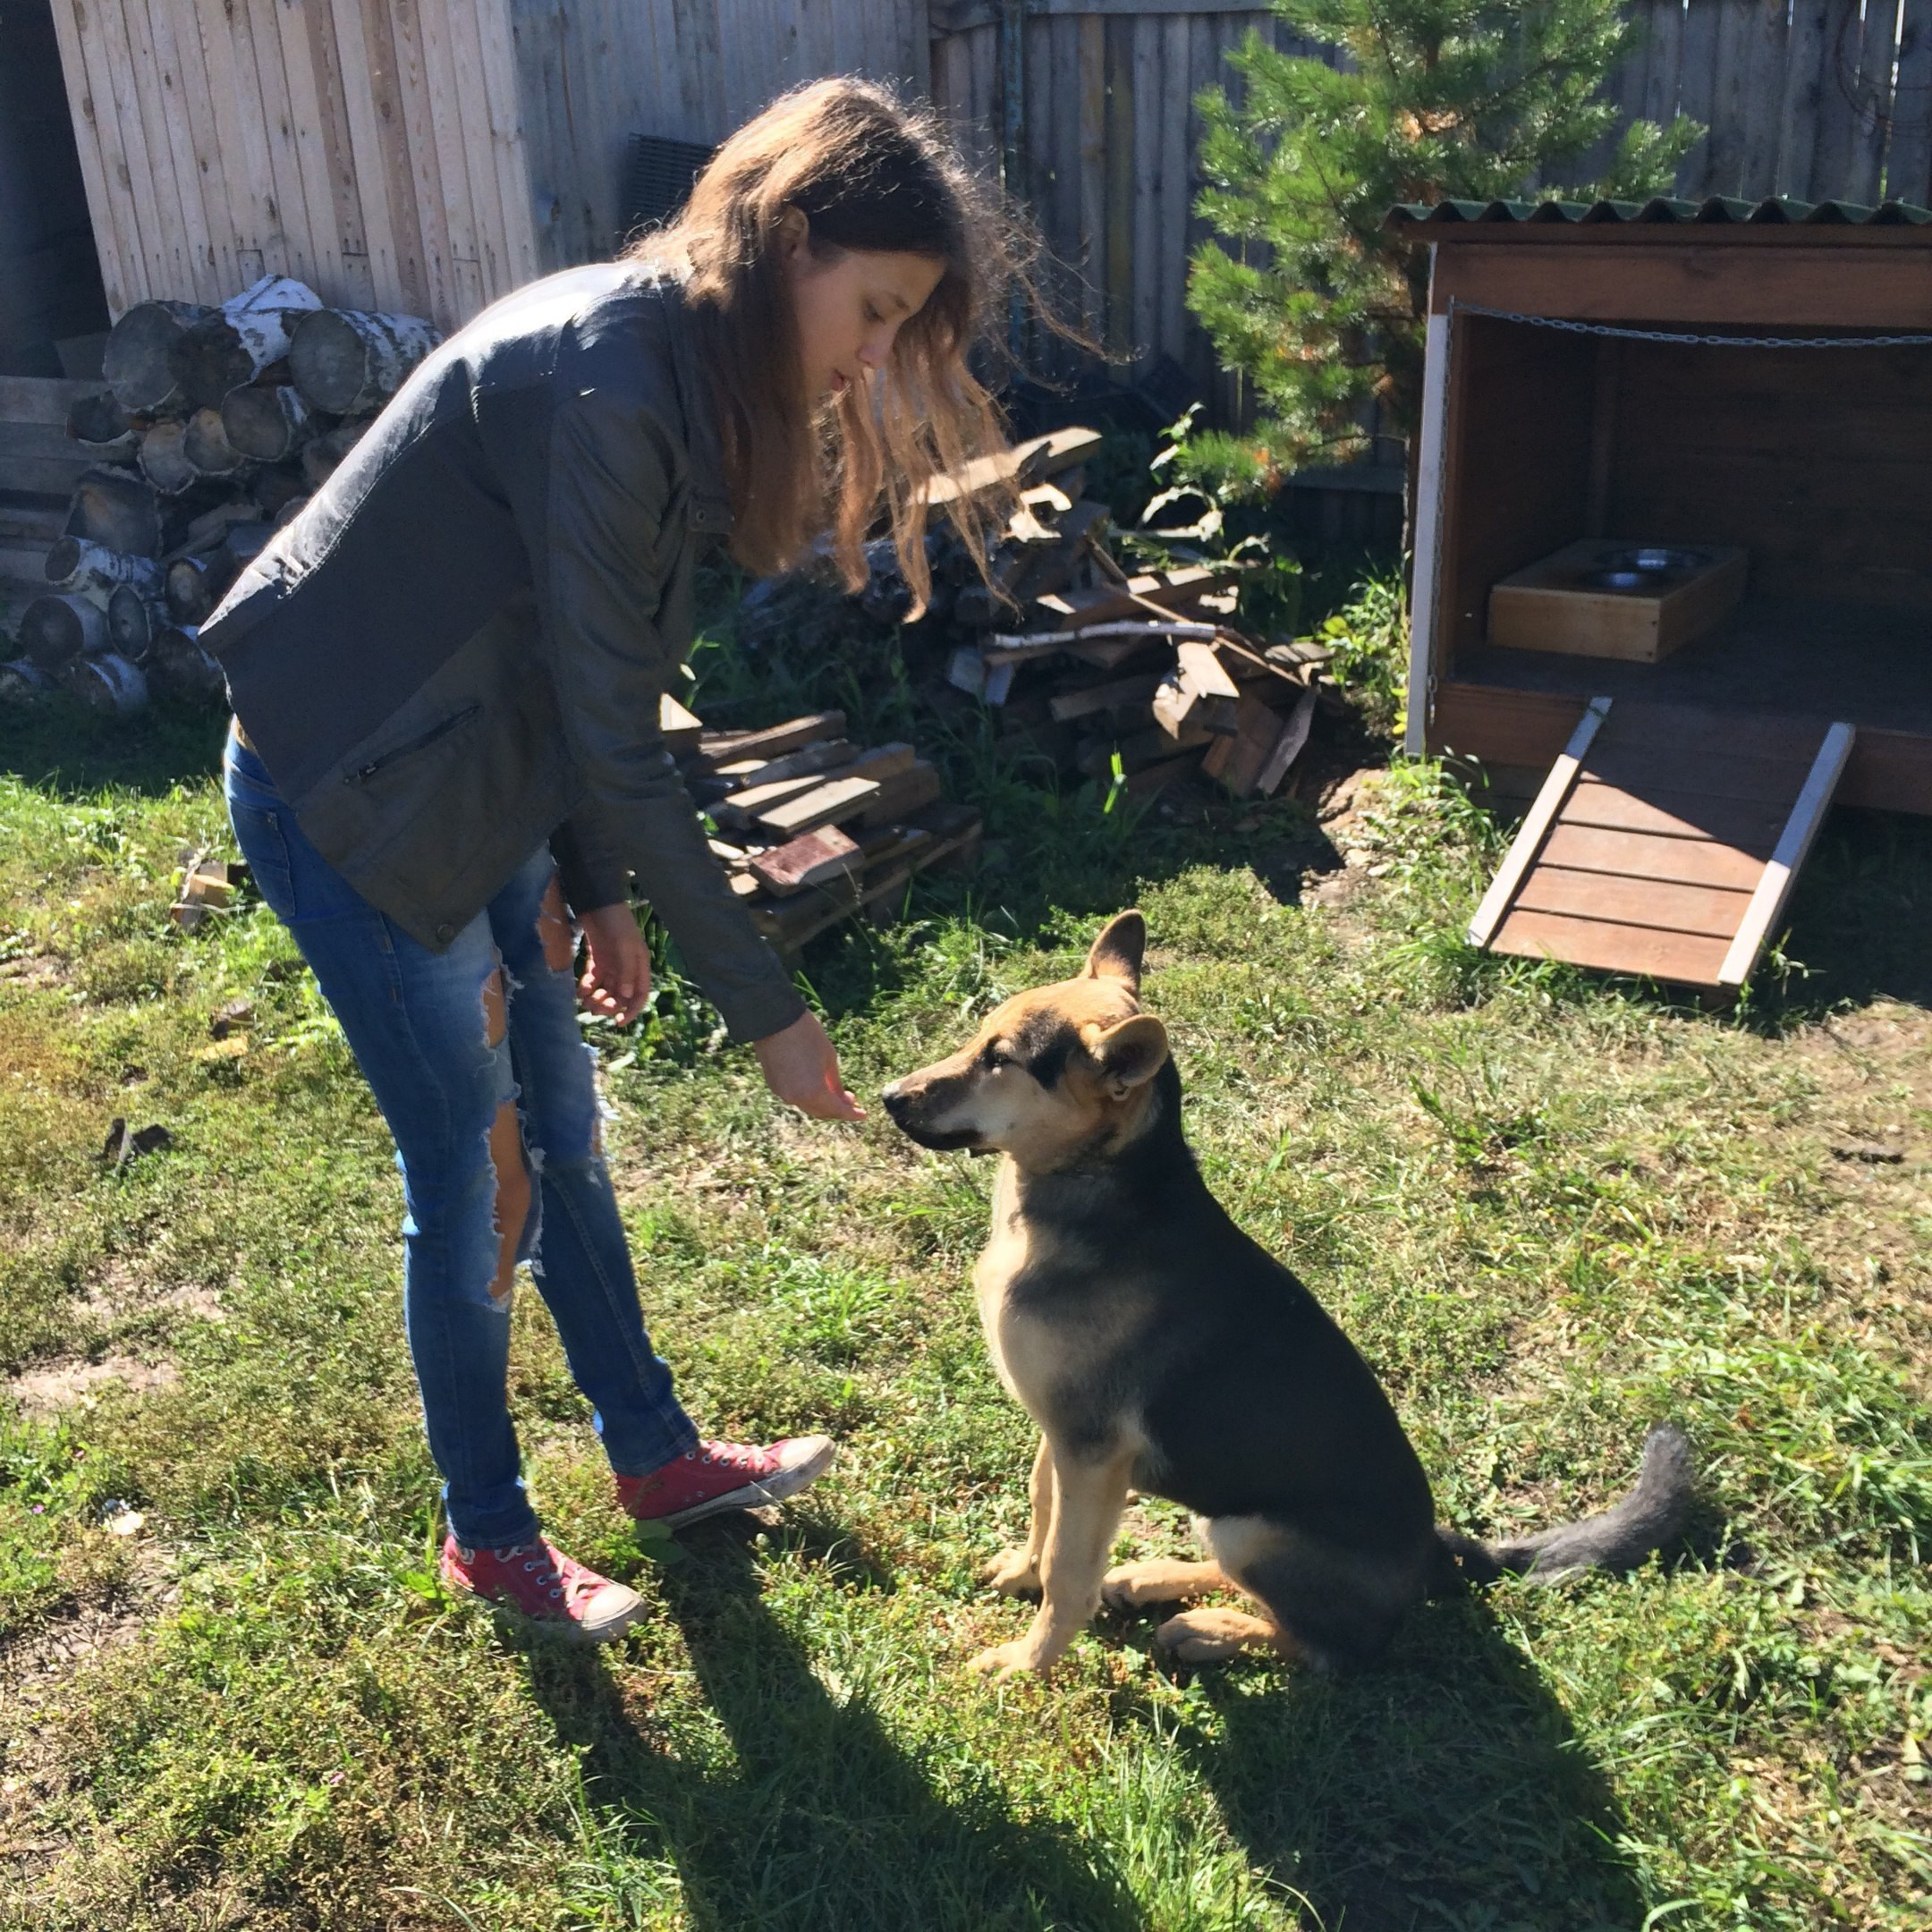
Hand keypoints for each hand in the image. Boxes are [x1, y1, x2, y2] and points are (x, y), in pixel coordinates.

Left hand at [577, 904, 651, 1026]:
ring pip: (606, 990)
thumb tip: (627, 997)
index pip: (640, 995)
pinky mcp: (597, 959)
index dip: (631, 1010)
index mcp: (640, 966)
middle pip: (620, 995)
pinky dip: (587, 987)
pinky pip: (593, 979)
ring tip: (585, 1001)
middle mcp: (627, 968)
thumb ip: (626, 971)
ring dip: (596, 998)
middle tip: (594, 1008)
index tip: (617, 1022)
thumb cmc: (616, 922)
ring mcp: (611, 964)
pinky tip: (580, 991)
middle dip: (608, 1005)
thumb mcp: (624, 946)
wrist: (597, 902)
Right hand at [754, 1010, 864, 1120]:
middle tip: (851, 1100)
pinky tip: (817, 1087)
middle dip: (837, 1109)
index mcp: (813, 1092)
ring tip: (835, 1093)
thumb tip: (842, 1099)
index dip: (852, 1114)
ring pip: (807, 1105)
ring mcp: (782, 1093)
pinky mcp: (774, 1085)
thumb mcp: (828, 1058)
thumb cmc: (806, 1035)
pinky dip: (808, 1096)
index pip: (837, 1111)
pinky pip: (796, 1096)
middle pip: (821, 1112)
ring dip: (822, 1103)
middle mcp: (796, 1098)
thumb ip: (835, 1084)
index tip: (864, 1114)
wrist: (774, 1019)